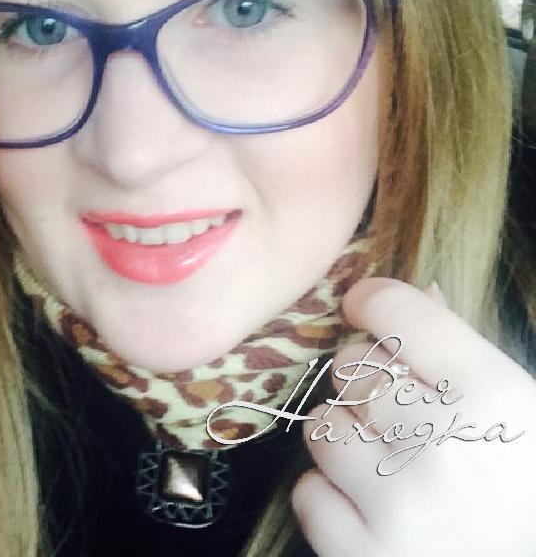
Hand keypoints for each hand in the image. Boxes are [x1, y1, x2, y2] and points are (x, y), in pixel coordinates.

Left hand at [290, 277, 535, 555]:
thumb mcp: (518, 411)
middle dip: (366, 382)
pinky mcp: (365, 556)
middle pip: (351, 367)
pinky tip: (372, 509)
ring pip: (322, 425)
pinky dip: (330, 497)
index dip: (371, 303)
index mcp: (494, 398)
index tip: (364, 309)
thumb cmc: (529, 488)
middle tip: (400, 414)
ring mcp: (399, 505)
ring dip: (344, 437)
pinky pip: (308, 492)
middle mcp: (443, 445)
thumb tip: (408, 293)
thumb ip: (461, 352)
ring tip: (387, 464)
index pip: (397, 312)